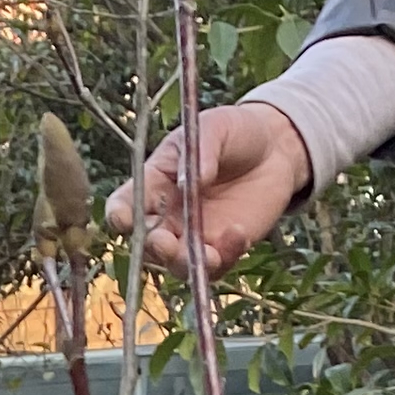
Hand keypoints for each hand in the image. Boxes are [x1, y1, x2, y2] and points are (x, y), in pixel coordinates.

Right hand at [109, 105, 314, 277]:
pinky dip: (224, 257)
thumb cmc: (234, 132)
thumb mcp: (215, 127)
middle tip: (164, 242)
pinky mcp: (221, 249)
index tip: (123, 219)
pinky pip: (214, 267)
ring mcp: (192, 236)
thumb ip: (200, 150)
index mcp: (153, 182)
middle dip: (153, 247)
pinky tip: (239, 234)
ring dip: (185, 263)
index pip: (125, 204)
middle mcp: (166, 216)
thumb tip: (189, 182)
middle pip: (146, 243)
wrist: (275, 147)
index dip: (119, 215)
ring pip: (176, 264)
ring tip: (208, 254)